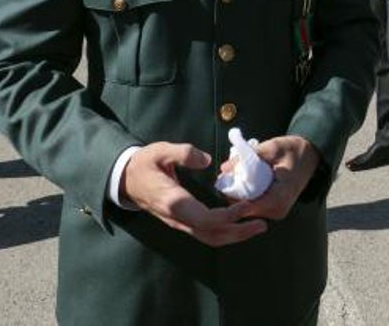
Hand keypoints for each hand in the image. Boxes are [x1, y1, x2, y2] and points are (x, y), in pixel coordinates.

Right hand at [121, 142, 266, 247]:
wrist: (126, 179)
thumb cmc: (144, 163)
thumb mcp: (160, 151)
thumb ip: (183, 153)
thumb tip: (207, 160)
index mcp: (173, 202)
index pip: (204, 219)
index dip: (227, 216)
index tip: (246, 206)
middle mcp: (177, 218)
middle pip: (211, 234)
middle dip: (238, 232)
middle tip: (262, 224)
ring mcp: (179, 222)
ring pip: (209, 238)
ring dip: (234, 235)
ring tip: (256, 227)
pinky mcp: (182, 221)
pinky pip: (205, 233)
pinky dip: (225, 231)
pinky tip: (239, 223)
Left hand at [225, 135, 320, 221]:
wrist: (311, 155)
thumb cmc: (293, 150)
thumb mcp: (272, 148)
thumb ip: (249, 156)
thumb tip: (224, 168)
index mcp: (280, 197)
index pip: (248, 206)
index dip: (232, 195)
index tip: (223, 180)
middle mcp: (278, 210)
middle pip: (245, 209)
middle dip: (233, 193)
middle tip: (226, 175)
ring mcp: (276, 212)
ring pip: (248, 208)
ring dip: (239, 194)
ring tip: (234, 176)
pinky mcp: (274, 209)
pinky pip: (253, 205)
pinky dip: (246, 195)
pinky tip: (243, 181)